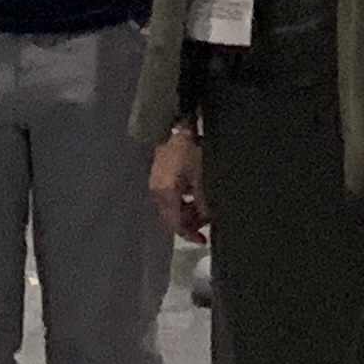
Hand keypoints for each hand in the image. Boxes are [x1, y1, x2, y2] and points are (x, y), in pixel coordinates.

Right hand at [147, 124, 208, 245]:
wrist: (176, 123)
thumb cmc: (190, 150)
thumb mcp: (202, 178)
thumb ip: (203, 203)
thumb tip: (207, 220)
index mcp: (165, 195)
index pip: (175, 226)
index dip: (190, 235)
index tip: (205, 240)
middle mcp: (156, 192)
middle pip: (171, 218)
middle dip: (189, 224)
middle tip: (207, 224)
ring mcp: (156, 183)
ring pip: (171, 208)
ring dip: (187, 212)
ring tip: (204, 209)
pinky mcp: (159, 175)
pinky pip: (170, 196)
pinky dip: (182, 201)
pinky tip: (195, 195)